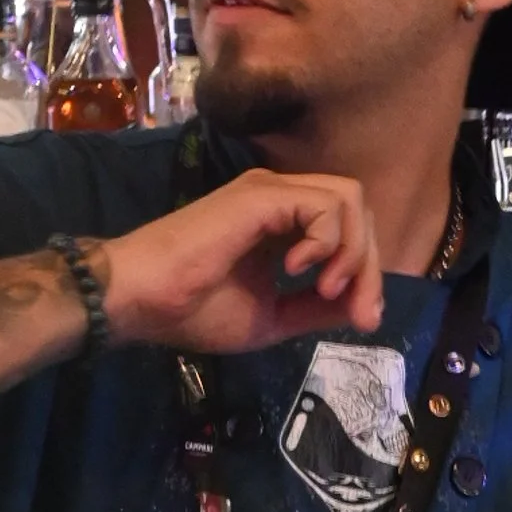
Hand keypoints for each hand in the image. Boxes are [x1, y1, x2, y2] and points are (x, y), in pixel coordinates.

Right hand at [100, 169, 382, 358]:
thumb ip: (315, 309)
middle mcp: (281, 199)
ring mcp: (272, 192)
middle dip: (370, 266)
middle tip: (356, 311)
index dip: (368, 273)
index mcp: (282, 225)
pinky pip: (326, 204)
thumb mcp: (270, 317)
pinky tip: (299, 270)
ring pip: (349, 200)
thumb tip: (363, 309)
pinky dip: (329, 240)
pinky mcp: (263, 195)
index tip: (364, 320)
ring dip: (353, 251)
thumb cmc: (192, 310)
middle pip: (357, 211)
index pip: (348, 230)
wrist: (142, 299)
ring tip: (324, 288)